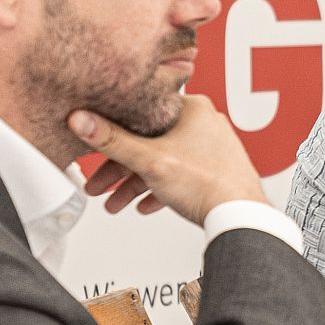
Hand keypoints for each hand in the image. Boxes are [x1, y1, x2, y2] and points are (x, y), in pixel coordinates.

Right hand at [70, 95, 268, 226]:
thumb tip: (82, 120)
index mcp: (191, 108)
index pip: (142, 113)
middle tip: (100, 185)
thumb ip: (113, 141)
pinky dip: (160, 188)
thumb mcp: (149, 160)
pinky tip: (146, 204)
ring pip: (162, 160)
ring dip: (136, 183)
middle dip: (121, 168)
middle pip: (149, 141)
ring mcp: (210, 146)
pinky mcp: (215, 168)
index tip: (97, 148)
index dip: (113, 133)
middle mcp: (203, 122)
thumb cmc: (208, 183)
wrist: (241, 216)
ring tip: (117, 202)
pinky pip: (179, 174)